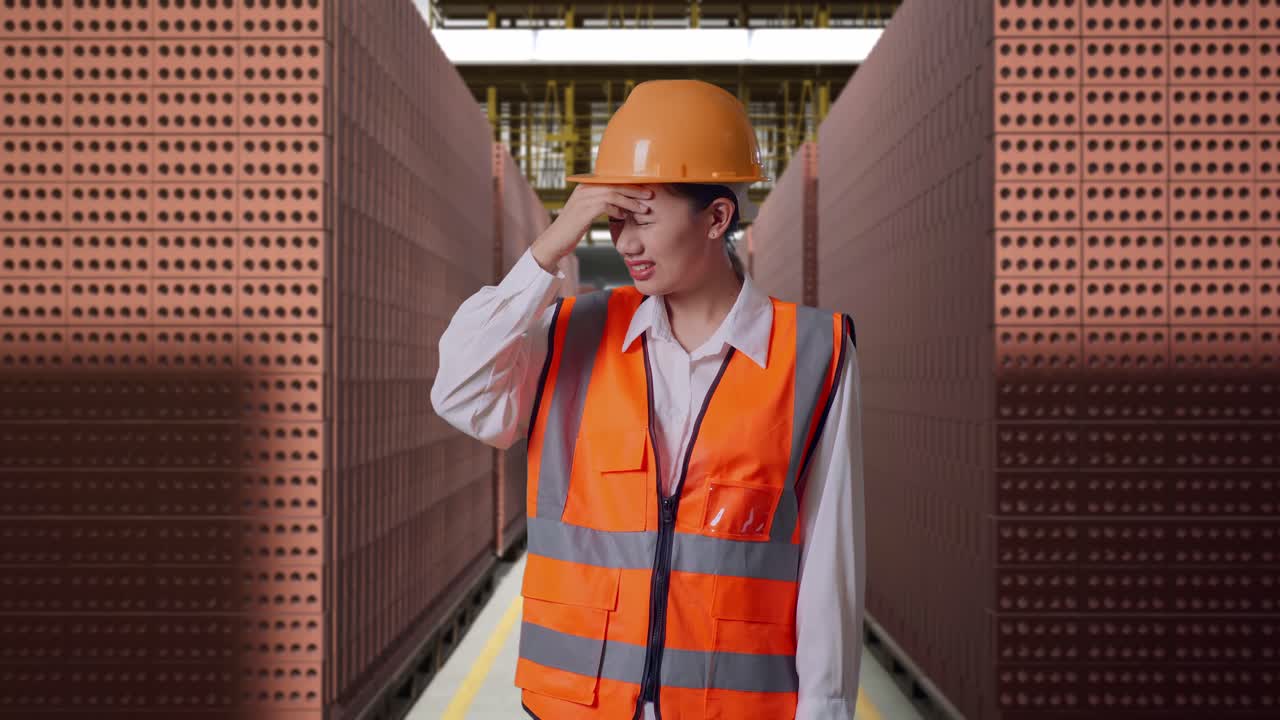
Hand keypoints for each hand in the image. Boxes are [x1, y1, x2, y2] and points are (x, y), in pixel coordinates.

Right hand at [531, 183, 652, 272]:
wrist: (554, 242)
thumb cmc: (571, 230)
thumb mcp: (586, 213)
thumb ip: (600, 206)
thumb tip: (620, 208)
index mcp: (585, 187)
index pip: (612, 181)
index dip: (629, 185)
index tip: (644, 190)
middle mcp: (584, 189)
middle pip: (615, 184)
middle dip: (634, 190)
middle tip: (650, 195)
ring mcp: (583, 198)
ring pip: (613, 194)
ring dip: (631, 201)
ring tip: (644, 208)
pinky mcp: (584, 209)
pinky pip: (607, 205)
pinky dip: (618, 210)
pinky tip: (625, 216)